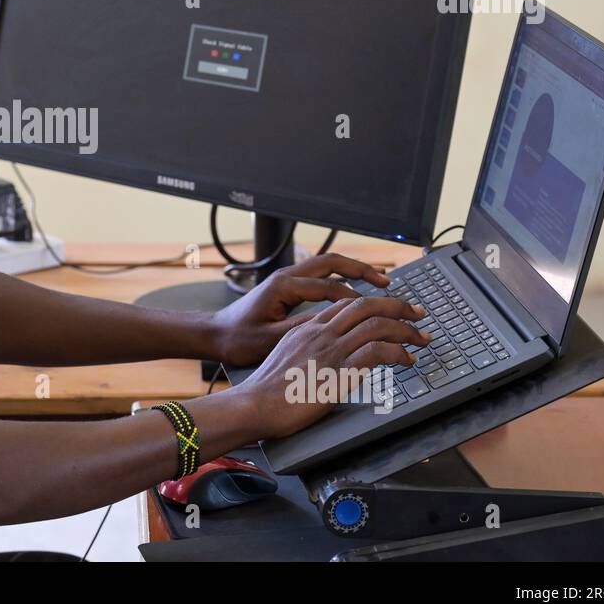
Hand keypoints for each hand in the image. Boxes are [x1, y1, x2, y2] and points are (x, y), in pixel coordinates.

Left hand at [210, 254, 392, 367]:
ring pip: (327, 265)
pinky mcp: (287, 287)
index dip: (358, 299)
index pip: (331, 287)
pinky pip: (321, 275)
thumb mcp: (273, 339)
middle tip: (388, 281)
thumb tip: (336, 323)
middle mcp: (287, 276)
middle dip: (363, 270)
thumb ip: (304, 329)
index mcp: (284, 286)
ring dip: (354, 271)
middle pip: (333, 263)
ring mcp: (287, 279)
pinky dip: (341, 279)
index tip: (380, 310)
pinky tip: (356, 290)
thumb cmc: (238, 340)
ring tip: (381, 280)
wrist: (215, 335)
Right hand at [238, 295, 430, 439]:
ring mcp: (331, 350)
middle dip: (397, 306)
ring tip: (421, 338)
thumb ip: (306, 350)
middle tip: (416, 313)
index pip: (346, 305)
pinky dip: (398, 352)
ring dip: (405, 329)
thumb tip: (324, 358)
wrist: (255, 404)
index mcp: (306, 328)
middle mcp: (321, 333)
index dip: (372, 303)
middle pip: (366, 305)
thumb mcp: (285, 359)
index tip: (388, 309)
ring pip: (377, 324)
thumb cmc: (266, 391)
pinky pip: (378, 352)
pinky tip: (407, 360)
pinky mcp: (340, 371)